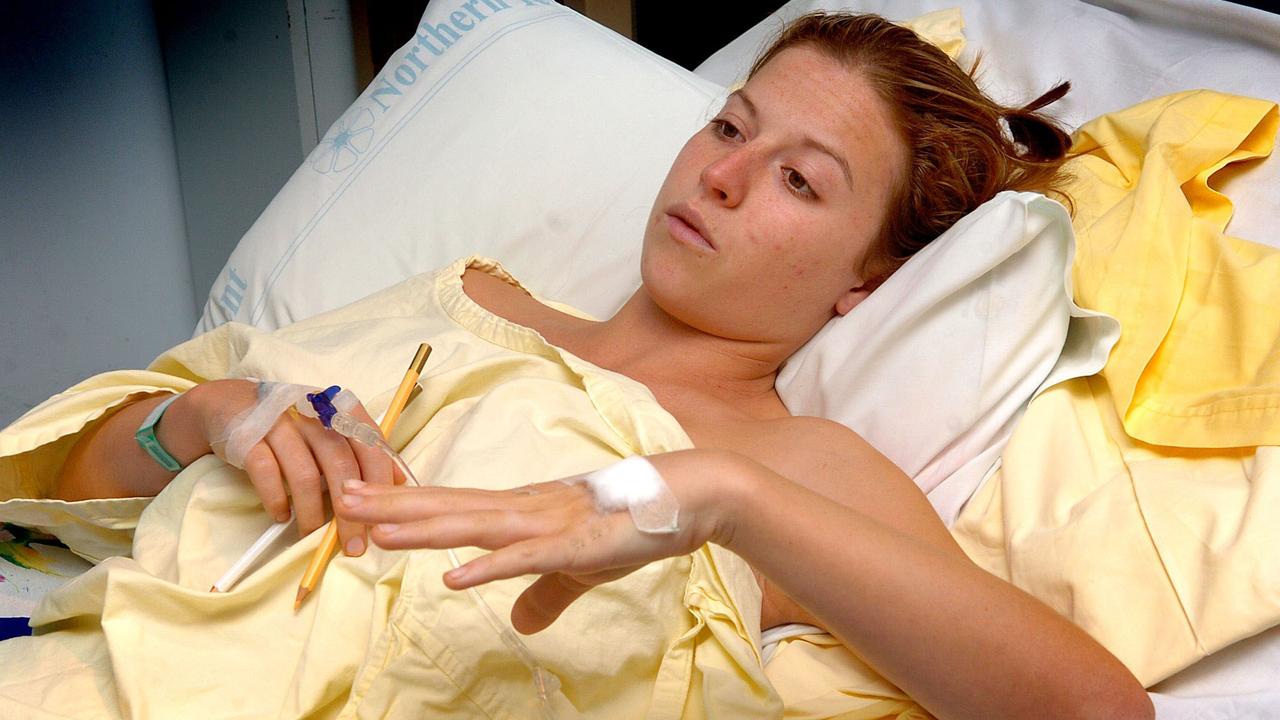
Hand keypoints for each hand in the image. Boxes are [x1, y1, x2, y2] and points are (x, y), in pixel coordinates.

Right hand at [187, 379, 400, 552]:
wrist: (226, 406)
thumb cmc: (290, 425)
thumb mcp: (328, 430)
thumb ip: (361, 451)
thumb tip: (398, 482)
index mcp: (339, 408)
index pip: (371, 443)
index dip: (381, 481)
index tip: (386, 516)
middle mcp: (312, 411)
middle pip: (341, 463)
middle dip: (351, 511)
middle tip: (354, 545)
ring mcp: (279, 422)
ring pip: (305, 473)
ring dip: (313, 512)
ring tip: (314, 536)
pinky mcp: (247, 437)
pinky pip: (267, 473)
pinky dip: (277, 500)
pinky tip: (283, 517)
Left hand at [334, 449, 739, 632]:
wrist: (684, 498)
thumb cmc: (630, 524)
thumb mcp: (580, 567)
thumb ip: (545, 594)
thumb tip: (522, 625)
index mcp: (521, 512)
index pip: (453, 507)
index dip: (405, 504)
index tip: (361, 500)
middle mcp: (524, 510)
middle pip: (449, 507)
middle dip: (394, 504)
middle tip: (340, 498)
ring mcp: (546, 524)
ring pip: (476, 526)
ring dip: (426, 528)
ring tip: (377, 530)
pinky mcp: (573, 544)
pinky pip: (524, 559)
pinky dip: (490, 567)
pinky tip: (456, 576)